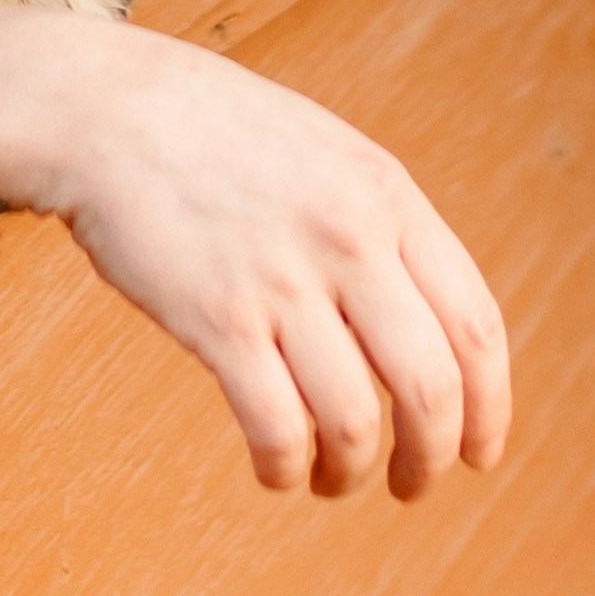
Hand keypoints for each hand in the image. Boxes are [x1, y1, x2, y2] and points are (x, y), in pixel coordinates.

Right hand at [0, 1, 510, 502]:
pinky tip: (278, 469)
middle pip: (431, 385)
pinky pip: (278, 427)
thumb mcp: (326, 155)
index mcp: (387, 197)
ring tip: (336, 481)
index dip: (490, 406)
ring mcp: (283, 281)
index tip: (479, 452)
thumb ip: (379, 226)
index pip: (476, 324)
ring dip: (354, 473)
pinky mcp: (218, 320)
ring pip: (356, 421)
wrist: (104, 110)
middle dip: (433, 456)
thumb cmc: (212, 133)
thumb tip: (426, 323)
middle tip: (415, 485)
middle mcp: (349, 239)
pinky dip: (287, 468)